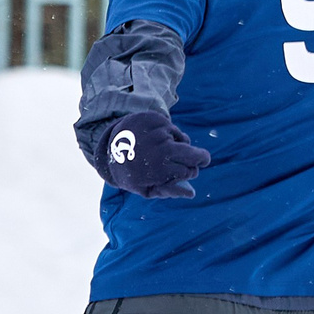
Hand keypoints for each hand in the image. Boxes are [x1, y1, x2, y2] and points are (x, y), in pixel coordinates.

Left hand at [97, 110, 211, 198]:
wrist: (112, 146)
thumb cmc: (134, 170)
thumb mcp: (145, 188)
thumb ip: (169, 192)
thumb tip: (192, 194)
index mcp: (153, 170)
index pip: (187, 172)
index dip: (190, 173)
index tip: (188, 173)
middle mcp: (155, 150)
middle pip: (192, 154)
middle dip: (200, 158)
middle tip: (201, 160)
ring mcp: (154, 133)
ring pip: (184, 140)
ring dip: (182, 146)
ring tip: (168, 150)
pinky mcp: (154, 120)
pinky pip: (174, 129)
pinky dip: (172, 135)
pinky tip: (160, 139)